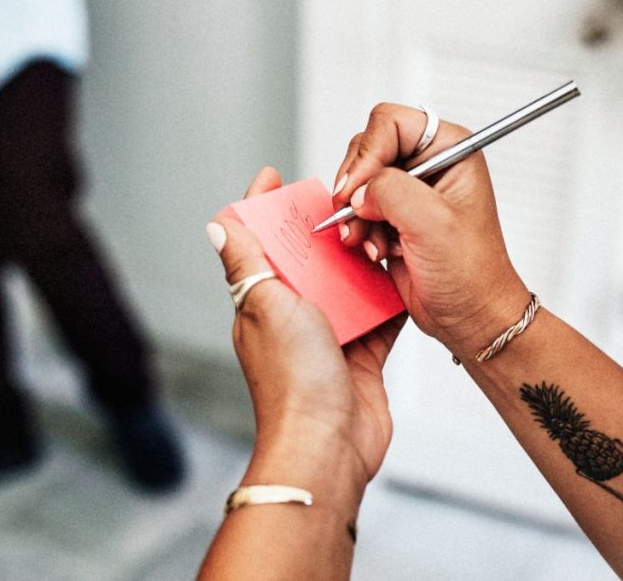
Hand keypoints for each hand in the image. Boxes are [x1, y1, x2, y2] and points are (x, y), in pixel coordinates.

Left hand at [207, 167, 405, 483]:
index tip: (275, 176)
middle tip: (345, 198)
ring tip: (380, 226)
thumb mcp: (265, 306)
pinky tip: (403, 271)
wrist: (328, 445)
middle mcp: (292, 315)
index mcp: (261, 300)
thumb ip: (246, 263)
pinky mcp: (362, 353)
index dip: (263, 207)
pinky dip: (391, 296)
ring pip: (348, 283)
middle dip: (323, 228)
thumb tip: (218, 225)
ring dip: (362, 259)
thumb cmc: (292, 382)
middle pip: (308, 258)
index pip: (257, 242)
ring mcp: (328, 335)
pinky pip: (380, 315)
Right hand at [330, 103, 530, 359]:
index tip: (359, 188)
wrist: (469, 317)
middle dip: (356, 186)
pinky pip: (355, 208)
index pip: (391, 123)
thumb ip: (391, 190)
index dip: (368, 153)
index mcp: (450, 149)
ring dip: (354, 214)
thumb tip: (358, 190)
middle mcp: (428, 164)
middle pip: (367, 148)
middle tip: (357, 215)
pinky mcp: (391, 215)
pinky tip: (374, 249)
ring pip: (356, 180)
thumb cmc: (472, 274)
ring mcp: (408, 190)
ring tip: (369, 240)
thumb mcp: (433, 223)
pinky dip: (356, 229)